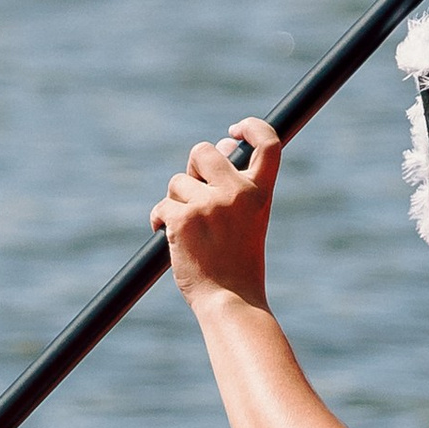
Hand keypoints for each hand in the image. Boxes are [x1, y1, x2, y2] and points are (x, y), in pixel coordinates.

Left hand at [155, 116, 279, 308]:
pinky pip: (162, 206)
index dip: (252, 127)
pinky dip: (160, 220)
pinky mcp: (183, 219)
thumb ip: (237, 183)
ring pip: (177, 183)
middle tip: (195, 195)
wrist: (230, 300)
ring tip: (190, 232)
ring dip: (176, 203)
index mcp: (261, 192)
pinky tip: (171, 239)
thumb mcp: (250, 218)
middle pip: (204, 150)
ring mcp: (209, 205)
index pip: (268, 142)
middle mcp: (238, 193)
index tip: (235, 130)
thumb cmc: (239, 261)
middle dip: (192, 168)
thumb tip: (224, 142)